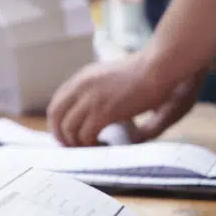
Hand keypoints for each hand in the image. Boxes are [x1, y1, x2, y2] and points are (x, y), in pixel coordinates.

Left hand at [49, 53, 201, 146]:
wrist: (160, 67)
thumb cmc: (147, 73)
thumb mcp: (115, 78)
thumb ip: (102, 93)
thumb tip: (97, 113)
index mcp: (83, 77)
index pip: (58, 102)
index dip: (60, 121)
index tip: (68, 134)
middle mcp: (81, 86)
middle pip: (55, 115)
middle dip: (61, 135)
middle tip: (73, 147)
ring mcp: (91, 98)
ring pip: (69, 129)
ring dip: (78, 144)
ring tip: (93, 148)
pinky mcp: (103, 111)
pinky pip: (85, 136)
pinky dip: (91, 145)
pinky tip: (103, 145)